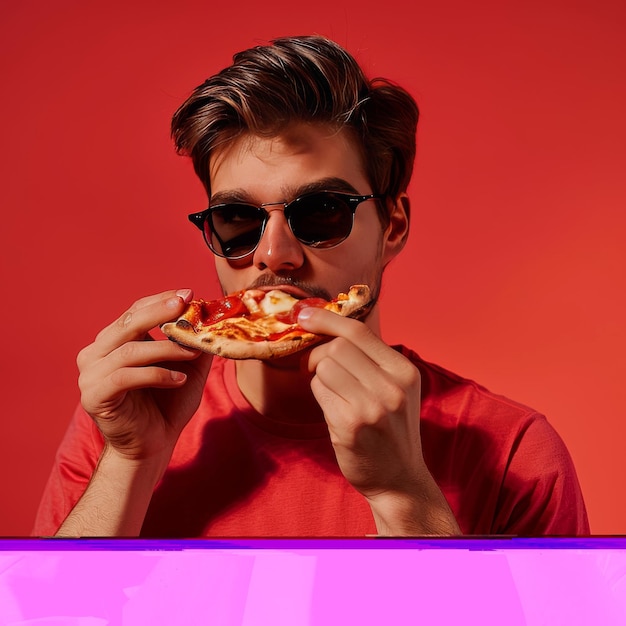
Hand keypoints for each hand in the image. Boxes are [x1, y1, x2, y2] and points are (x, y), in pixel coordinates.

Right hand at [77, 289, 212, 463]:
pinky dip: (156, 374)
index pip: (135, 312)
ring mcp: (90, 375)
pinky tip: (179, 380)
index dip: (161, 301)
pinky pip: (125, 376)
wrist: (153, 446)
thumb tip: (213, 317)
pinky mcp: (94, 396)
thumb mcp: (188, 368)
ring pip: (130, 350)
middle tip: (184, 306)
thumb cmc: (168, 405)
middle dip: (159, 312)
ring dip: (166, 349)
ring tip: (192, 354)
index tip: (187, 294)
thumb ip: (195, 343)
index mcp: (114, 342)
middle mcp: (96, 353)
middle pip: (128, 324)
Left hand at [299, 307, 459, 534]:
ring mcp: (370, 408)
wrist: (399, 479)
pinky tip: (335, 412)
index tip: (305, 313)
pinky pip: (319, 391)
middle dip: (320, 354)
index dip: (327, 318)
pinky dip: (320, 396)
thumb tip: (325, 326)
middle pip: (337, 347)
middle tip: (318, 369)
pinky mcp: (349, 426)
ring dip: (320, 378)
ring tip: (335, 396)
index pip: (358, 332)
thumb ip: (369, 359)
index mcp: (404, 372)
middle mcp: (391, 387)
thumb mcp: (395, 389)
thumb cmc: (390, 429)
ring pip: (324, 368)